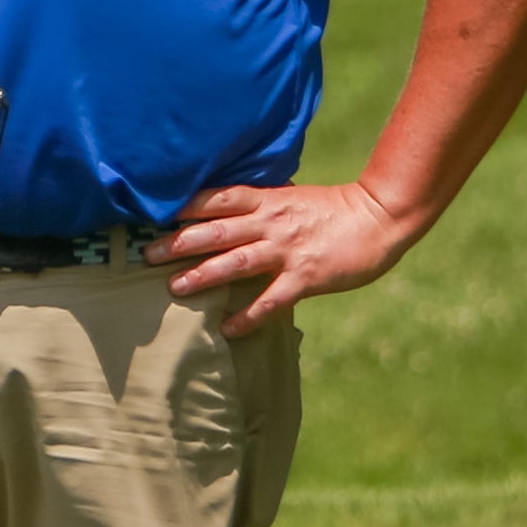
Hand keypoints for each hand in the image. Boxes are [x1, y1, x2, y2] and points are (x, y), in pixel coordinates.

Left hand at [161, 180, 418, 334]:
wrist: (379, 217)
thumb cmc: (334, 209)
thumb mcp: (292, 197)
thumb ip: (261, 205)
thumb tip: (226, 212)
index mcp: (267, 200)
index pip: (218, 199)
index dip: (185, 206)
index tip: (153, 215)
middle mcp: (272, 222)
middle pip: (217, 230)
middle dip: (180, 242)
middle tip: (148, 254)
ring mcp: (288, 249)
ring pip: (237, 261)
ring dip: (204, 274)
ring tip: (174, 288)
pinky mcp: (306, 276)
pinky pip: (271, 299)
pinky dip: (248, 315)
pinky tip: (227, 329)